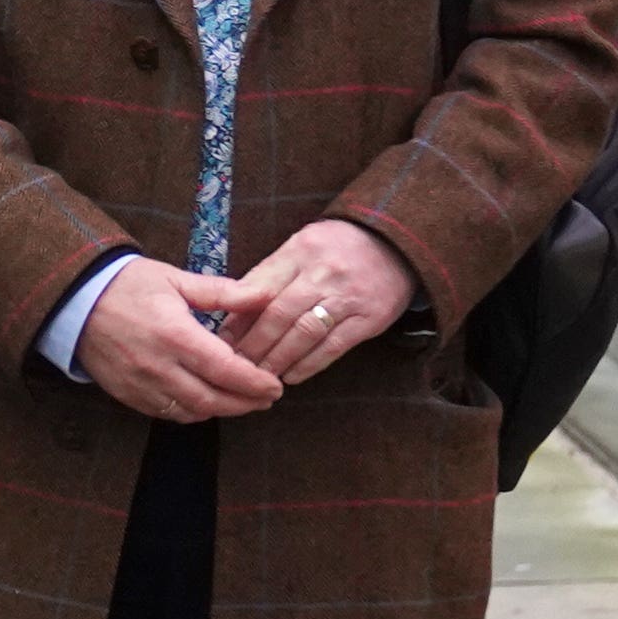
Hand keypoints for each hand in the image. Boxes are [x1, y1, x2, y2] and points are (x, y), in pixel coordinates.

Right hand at [75, 262, 283, 422]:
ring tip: (240, 402)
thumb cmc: (128, 285)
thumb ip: (221, 292)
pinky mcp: (127, 394)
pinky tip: (205, 402)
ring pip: (191, 412)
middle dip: (245, 404)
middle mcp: (159, 366)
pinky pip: (166, 413)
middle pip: (213, 399)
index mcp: (175, 334)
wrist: (75, 301)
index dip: (255, 383)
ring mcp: (141, 384)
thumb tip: (263, 296)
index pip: (226, 369)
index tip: (275, 386)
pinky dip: (191, 412)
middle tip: (266, 400)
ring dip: (220, 411)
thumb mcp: (176, 279)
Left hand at [225, 219, 418, 385]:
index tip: (219, 342)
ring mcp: (348, 297)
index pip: (261, 288)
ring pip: (305, 333)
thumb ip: (268, 276)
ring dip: (278, 359)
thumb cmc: (337, 248)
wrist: (398, 241)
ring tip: (258, 376)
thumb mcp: (300, 246)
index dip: (238, 319)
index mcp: (300, 251)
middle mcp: (324, 273)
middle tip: (234, 367)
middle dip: (254, 345)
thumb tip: (232, 312)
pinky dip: (309, 365)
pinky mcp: (370, 319)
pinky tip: (291, 376)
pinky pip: (334, 346)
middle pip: (279, 314)